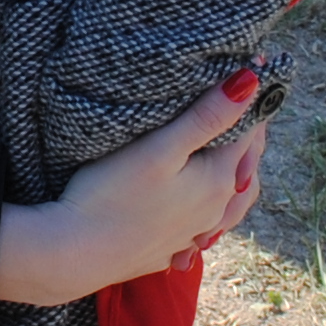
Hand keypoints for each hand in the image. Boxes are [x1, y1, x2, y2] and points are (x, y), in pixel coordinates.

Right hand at [0, 72, 264, 306]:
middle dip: (247, 136)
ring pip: (232, 202)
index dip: (251, 100)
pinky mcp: (170, 249)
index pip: (250, 133)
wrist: (74, 255)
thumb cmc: (110, 195)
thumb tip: (250, 81)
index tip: (249, 70)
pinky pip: (206, 226)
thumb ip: (205, 116)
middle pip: (245, 167)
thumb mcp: (158, 148)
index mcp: (219, 181)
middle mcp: (215, 211)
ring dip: (236, 176)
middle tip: (239, 105)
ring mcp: (193, 235)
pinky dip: (213, 208)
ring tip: (230, 158)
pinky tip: (197, 204)